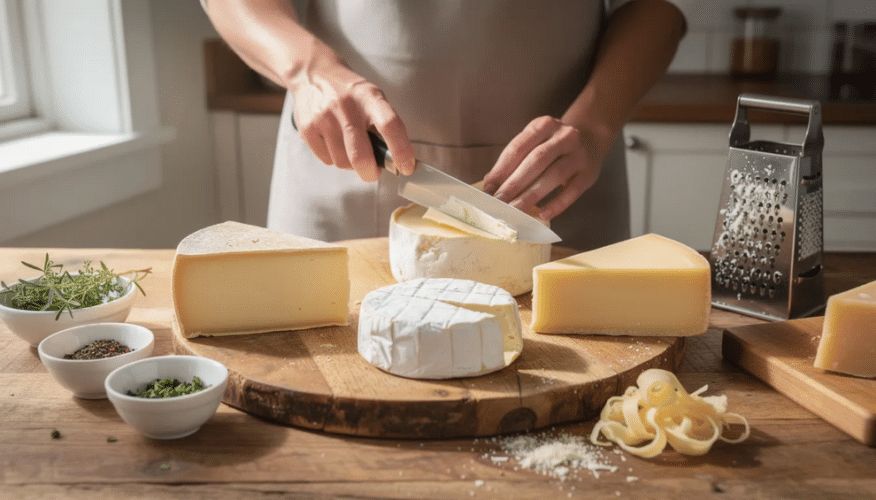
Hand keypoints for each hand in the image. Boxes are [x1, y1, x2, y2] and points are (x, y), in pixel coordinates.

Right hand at [289, 48, 415, 181]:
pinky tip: (333, 141)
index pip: (390, 126)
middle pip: (361, 156)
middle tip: (373, 171)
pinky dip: (333, 157)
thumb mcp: (372, 97)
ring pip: (343, 162)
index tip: (406, 167)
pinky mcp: (307, 129)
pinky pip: (327, 160)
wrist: (313, 74)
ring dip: (350, 163)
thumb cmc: (350, 92)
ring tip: (349, 146)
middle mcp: (346, 108)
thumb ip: (384, 124)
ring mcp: (324, 119)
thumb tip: (394, 158)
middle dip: (370, 172)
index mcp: (369, 98)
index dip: (401, 151)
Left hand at [483, 116, 606, 220]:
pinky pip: (572, 192)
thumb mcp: (534, 142)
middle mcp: (564, 136)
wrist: (591, 139)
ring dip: (532, 195)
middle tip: (499, 201)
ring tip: (515, 209)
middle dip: (515, 183)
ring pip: (554, 176)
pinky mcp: (589, 173)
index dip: (502, 168)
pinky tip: (541, 214)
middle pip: (536, 161)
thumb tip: (490, 184)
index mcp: (544, 125)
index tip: (489, 187)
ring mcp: (579, 155)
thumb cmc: (553, 145)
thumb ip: (514, 159)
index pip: (519, 147)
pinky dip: (556, 204)